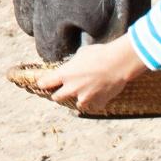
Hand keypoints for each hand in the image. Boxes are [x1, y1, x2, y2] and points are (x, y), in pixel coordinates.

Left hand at [33, 35, 147, 113]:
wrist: (117, 63)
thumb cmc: (99, 54)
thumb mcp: (80, 54)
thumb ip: (73, 64)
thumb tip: (72, 66)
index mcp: (65, 74)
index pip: (46, 82)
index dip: (43, 83)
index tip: (42, 84)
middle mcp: (72, 88)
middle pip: (57, 97)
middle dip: (58, 94)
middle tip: (62, 91)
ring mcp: (85, 98)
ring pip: (77, 104)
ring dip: (79, 99)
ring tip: (85, 93)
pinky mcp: (98, 103)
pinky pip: (94, 106)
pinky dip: (95, 102)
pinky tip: (99, 95)